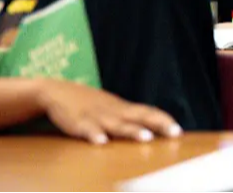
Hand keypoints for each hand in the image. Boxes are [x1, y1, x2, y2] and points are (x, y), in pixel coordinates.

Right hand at [37, 79, 181, 144]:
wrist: (55, 90)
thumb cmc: (89, 103)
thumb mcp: (111, 108)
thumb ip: (129, 117)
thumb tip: (152, 127)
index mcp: (122, 108)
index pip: (148, 112)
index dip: (163, 120)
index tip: (178, 130)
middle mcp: (113, 111)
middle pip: (139, 116)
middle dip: (157, 124)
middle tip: (174, 133)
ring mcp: (95, 116)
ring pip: (116, 124)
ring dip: (130, 131)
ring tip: (145, 137)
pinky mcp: (77, 122)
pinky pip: (86, 129)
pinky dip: (93, 135)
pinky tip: (101, 142)